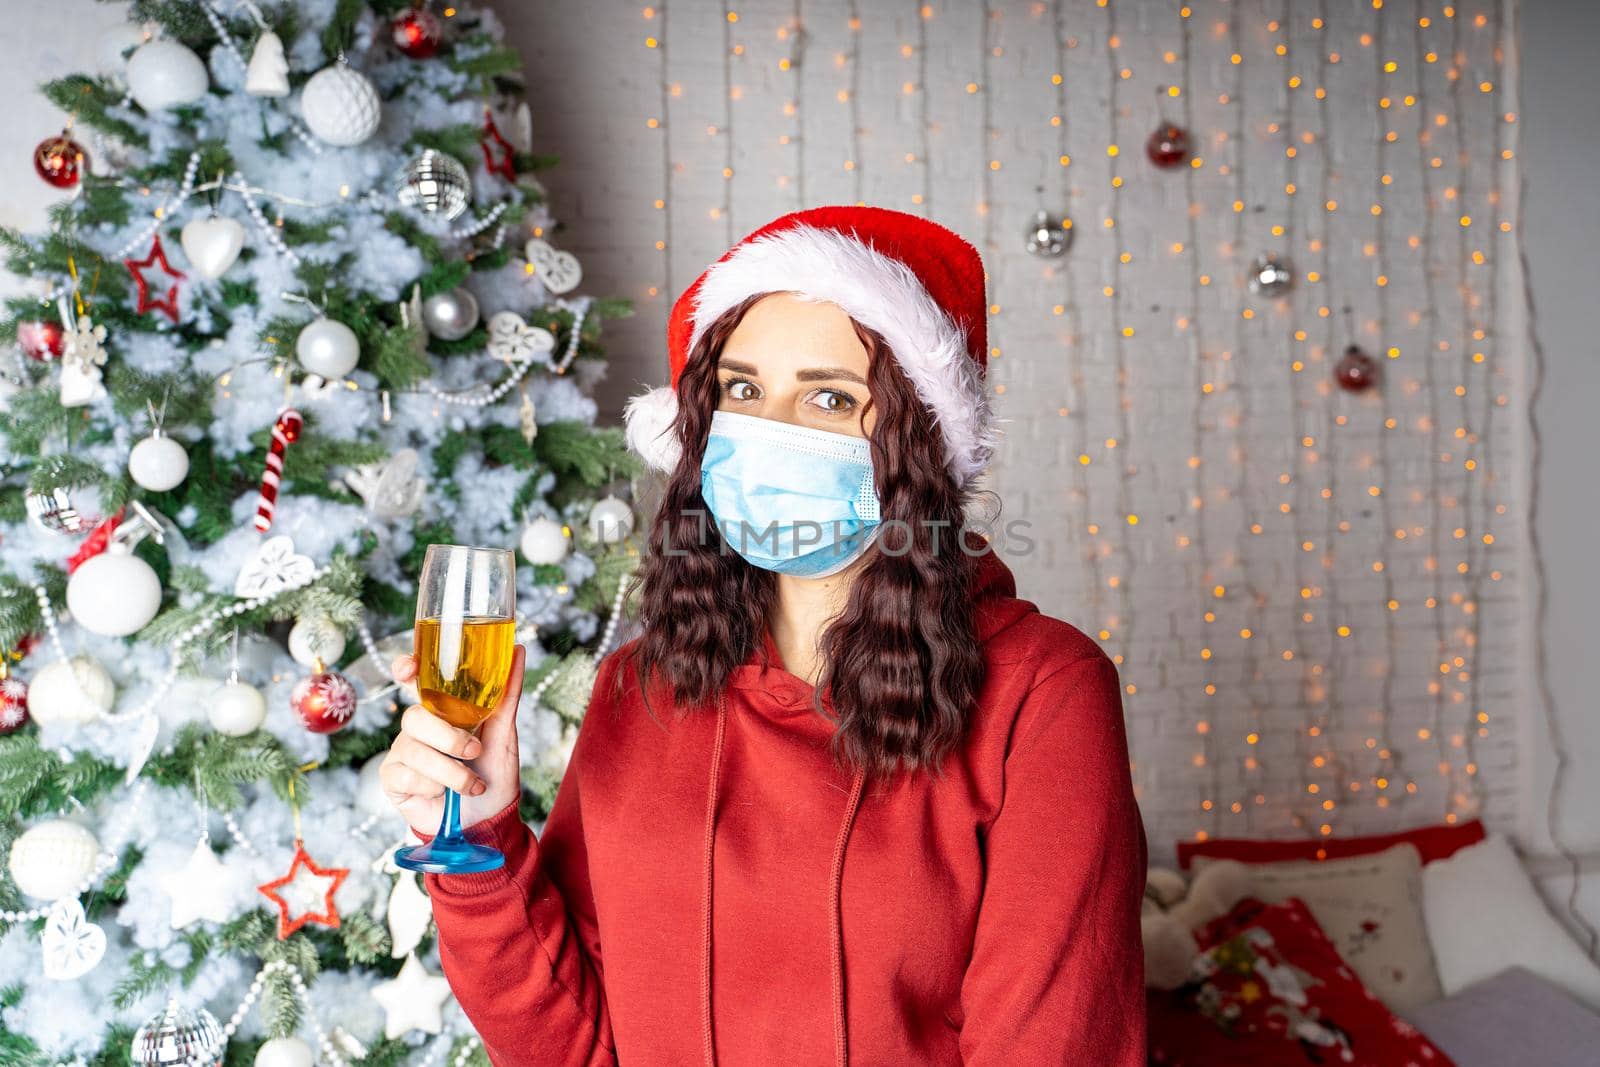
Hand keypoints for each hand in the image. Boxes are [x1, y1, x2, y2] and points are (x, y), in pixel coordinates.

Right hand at [379, 645, 525, 837]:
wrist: (488, 821)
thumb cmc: (493, 774)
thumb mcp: (505, 732)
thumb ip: (506, 694)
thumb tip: (518, 650)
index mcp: (441, 711)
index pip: (414, 680)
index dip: (405, 668)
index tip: (409, 667)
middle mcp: (418, 728)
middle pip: (415, 716)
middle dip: (449, 737)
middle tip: (475, 750)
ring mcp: (403, 752)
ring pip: (413, 748)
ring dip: (450, 770)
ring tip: (471, 784)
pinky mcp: (393, 779)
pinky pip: (404, 774)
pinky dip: (433, 786)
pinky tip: (443, 795)